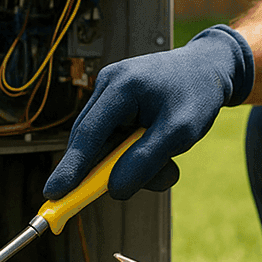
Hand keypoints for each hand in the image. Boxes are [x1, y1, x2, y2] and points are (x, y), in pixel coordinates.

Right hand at [44, 25, 252, 200]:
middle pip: (92, 142)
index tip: (53, 193)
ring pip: (105, 146)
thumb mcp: (180, 133)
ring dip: (133, 164)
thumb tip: (114, 190)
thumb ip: (146, 161)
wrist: (209, 68)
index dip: (71, 167)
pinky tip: (161, 149)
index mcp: (122, 86)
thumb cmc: (197, 94)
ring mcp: (110, 93)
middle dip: (113, 170)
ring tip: (169, 162)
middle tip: (147, 180)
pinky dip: (135, 154)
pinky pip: (115, 139)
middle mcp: (108, 85)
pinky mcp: (116, 103)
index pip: (88, 134)